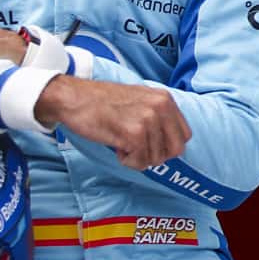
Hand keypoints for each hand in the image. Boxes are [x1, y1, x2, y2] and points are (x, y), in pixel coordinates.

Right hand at [37, 76, 191, 170]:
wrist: (74, 97)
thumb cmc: (103, 102)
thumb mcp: (140, 99)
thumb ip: (158, 116)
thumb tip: (170, 142)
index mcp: (165, 99)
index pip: (184, 135)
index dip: (166, 146)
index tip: (150, 145)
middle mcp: (161, 107)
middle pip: (175, 150)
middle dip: (156, 156)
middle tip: (137, 149)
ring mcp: (148, 120)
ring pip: (155, 158)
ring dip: (137, 157)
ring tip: (121, 141)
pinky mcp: (134, 133)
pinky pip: (140, 161)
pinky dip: (127, 161)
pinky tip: (117, 146)